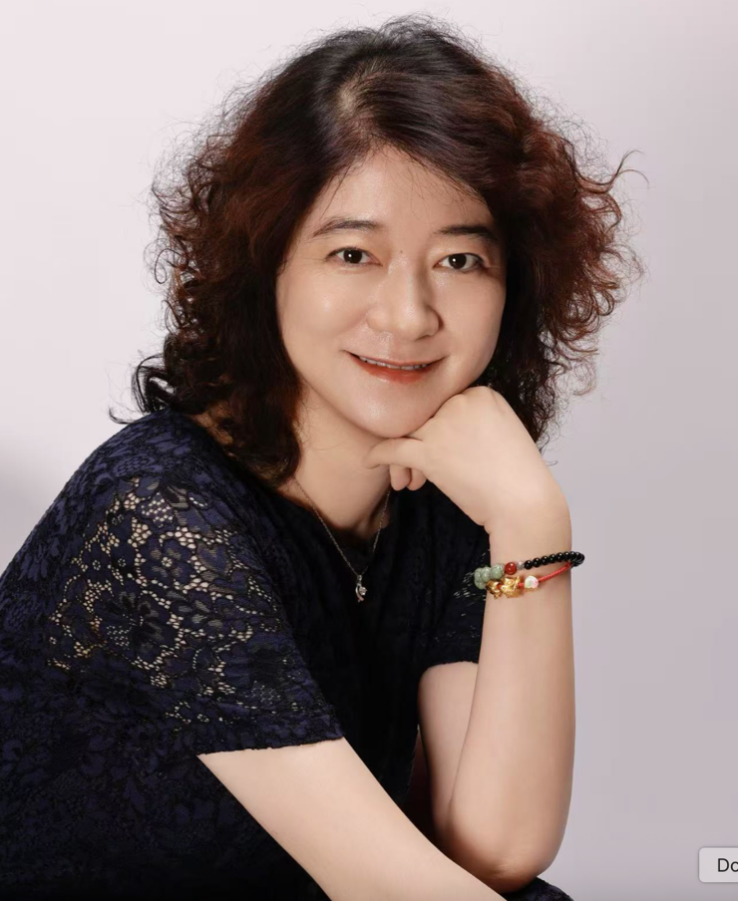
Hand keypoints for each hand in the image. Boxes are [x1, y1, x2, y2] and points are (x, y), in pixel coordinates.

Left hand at [361, 386, 568, 535]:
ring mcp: (443, 426)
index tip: (443, 451)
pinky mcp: (430, 452)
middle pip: (422, 414)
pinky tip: (369, 463)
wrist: (524, 503)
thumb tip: (443, 427)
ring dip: (402, 455)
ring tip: (406, 477)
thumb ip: (474, 419)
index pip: (442, 402)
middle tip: (421, 470)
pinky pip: (392, 448)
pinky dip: (377, 456)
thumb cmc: (517, 476)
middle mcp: (461, 402)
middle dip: (419, 441)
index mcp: (482, 392)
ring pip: (406, 430)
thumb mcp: (503, 431)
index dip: (436, 427)